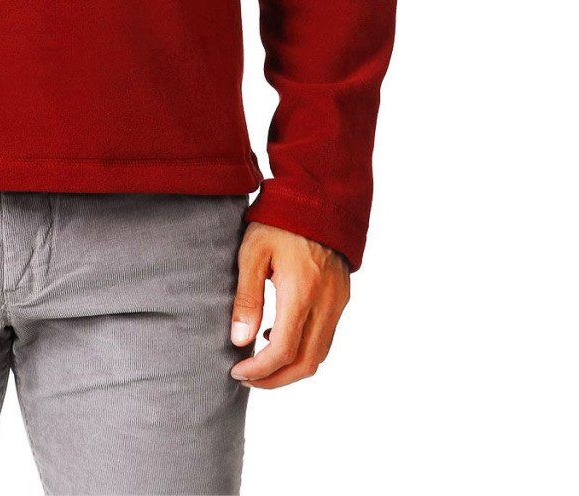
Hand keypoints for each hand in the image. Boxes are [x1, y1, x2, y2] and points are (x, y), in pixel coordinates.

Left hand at [229, 222, 349, 388]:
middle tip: (247, 377)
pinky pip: (326, 337)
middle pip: (306, 363)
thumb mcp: (252, 252)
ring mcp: (337, 302)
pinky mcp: (341, 297)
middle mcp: (325, 303)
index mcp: (301, 292)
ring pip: (319, 354)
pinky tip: (276, 335)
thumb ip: (247, 297)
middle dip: (275, 379)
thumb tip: (240, 341)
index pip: (283, 350)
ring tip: (259, 362)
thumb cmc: (279, 221)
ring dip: (291, 367)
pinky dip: (303, 349)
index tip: (237, 371)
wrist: (317, 198)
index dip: (260, 369)